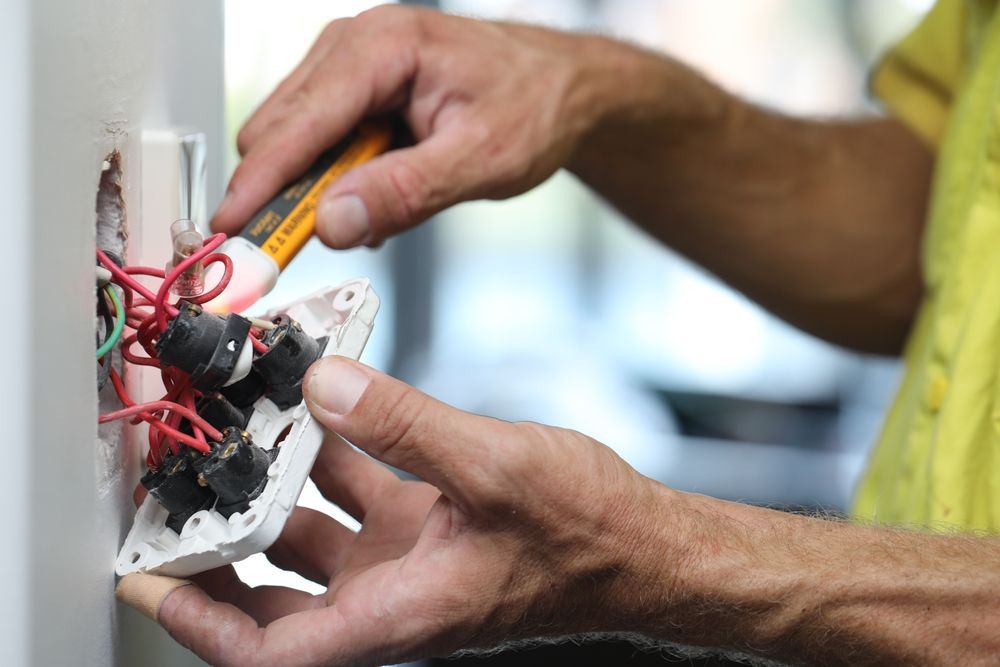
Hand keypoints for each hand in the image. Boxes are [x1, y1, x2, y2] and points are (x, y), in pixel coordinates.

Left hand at [117, 357, 671, 665]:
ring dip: (273, 488)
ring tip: (236, 436)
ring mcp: (407, 561)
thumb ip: (402, 425)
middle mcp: (391, 596)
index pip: (275, 650)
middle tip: (177, 497)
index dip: (202, 624)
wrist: (643, 545)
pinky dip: (333, 453)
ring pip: (312, 536)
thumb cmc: (587, 536)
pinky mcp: (428, 526)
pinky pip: (358, 492)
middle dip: (220, 551)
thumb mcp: (493, 470)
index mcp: (399, 613)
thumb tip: (322, 387)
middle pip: (275, 595)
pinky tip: (320, 406)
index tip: (150, 582)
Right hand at [211, 5, 628, 247]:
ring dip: (314, 190)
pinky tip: (377, 196)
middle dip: (281, 194)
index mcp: (381, 49)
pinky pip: (320, 146)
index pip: (298, 122)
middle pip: (278, 131)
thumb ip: (405, 192)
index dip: (260, 183)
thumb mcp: (480, 159)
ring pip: (294, 141)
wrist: (560, 89)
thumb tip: (334, 222)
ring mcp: (349, 69)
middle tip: (292, 251)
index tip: (233, 233)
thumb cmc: (533, 106)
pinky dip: (334, 182)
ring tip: (371, 214)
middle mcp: (353, 48)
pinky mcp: (355, 95)